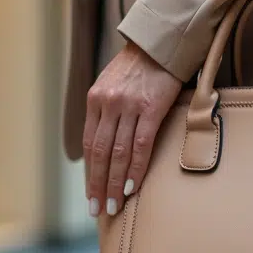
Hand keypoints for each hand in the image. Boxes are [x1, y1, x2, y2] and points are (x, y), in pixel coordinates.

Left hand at [84, 42, 183, 217]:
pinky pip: (140, 145)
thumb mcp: (113, 83)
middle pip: (100, 153)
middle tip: (98, 210)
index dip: (90, 172)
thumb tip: (105, 142)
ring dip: (115, 183)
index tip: (92, 194)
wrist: (162, 42)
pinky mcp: (151, 108)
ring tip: (114, 205)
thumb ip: (106, 109)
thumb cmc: (140, 66)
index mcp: (95, 99)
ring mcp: (128, 105)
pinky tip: (132, 186)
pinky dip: (135, 168)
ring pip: (118, 153)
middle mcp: (108, 103)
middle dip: (98, 185)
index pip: (90, 144)